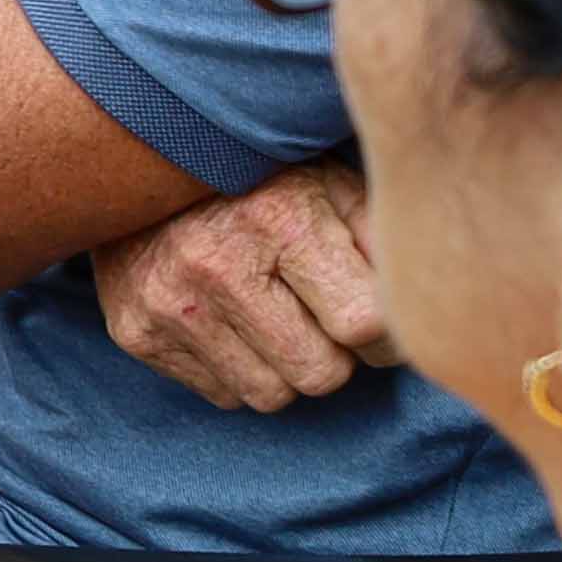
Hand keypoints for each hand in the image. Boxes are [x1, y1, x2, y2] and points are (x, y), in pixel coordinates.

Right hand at [91, 157, 390, 410]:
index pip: (366, 326)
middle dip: (333, 353)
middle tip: (318, 315)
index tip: (372, 317)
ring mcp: (170, 303)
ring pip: (272, 395)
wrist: (135, 165)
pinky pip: (222, 396)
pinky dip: (238, 369)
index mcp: (280, 220)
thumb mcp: (331, 186)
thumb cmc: (259, 181)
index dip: (384, 334)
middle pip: (321, 375)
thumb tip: (426, 302)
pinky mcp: (136, 332)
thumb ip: (381, 239)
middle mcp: (217, 264)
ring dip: (285, 367)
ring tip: (272, 316)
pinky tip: (229, 321)